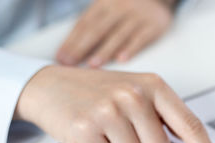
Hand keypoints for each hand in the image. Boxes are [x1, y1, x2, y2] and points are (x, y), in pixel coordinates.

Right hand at [15, 65, 214, 142]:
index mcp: (155, 87)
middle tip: (124, 133)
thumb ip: (162, 117)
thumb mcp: (136, 93)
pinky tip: (91, 138)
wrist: (50, 85)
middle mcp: (135, 96)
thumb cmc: (99, 93)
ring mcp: (110, 110)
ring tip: (106, 133)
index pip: (189, 126)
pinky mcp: (86, 128)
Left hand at [56, 0, 174, 66]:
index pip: (84, 23)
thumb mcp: (109, 6)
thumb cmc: (128, 8)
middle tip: (69, 63)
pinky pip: (140, 38)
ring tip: (92, 65)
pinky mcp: (153, 25)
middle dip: (82, 47)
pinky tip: (121, 60)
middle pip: (97, 29)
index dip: (71, 40)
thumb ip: (93, 23)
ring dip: (104, 51)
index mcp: (103, 3)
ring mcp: (137, 16)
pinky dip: (131, 49)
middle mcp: (119, 8)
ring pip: (118, 35)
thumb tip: (72, 48)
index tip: (60, 57)